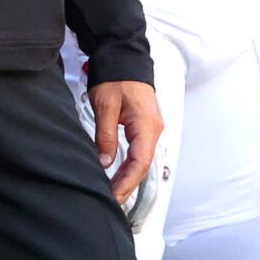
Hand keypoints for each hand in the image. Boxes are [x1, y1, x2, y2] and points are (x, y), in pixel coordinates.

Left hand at [90, 79, 162, 203]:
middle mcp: (154, 130)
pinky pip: (139, 153)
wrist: (124, 58)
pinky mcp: (144, 127)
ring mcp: (150, 129)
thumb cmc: (117, 77)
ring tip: (112, 194)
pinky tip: (118, 176)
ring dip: (127, 179)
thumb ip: (106, 136)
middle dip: (127, 186)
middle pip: (142, 167)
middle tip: (110, 202)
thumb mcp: (106, 106)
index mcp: (147, 126)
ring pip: (140, 162)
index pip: (139, 163)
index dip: (126, 184)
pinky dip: (129, 167)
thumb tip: (106, 163)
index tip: (114, 197)